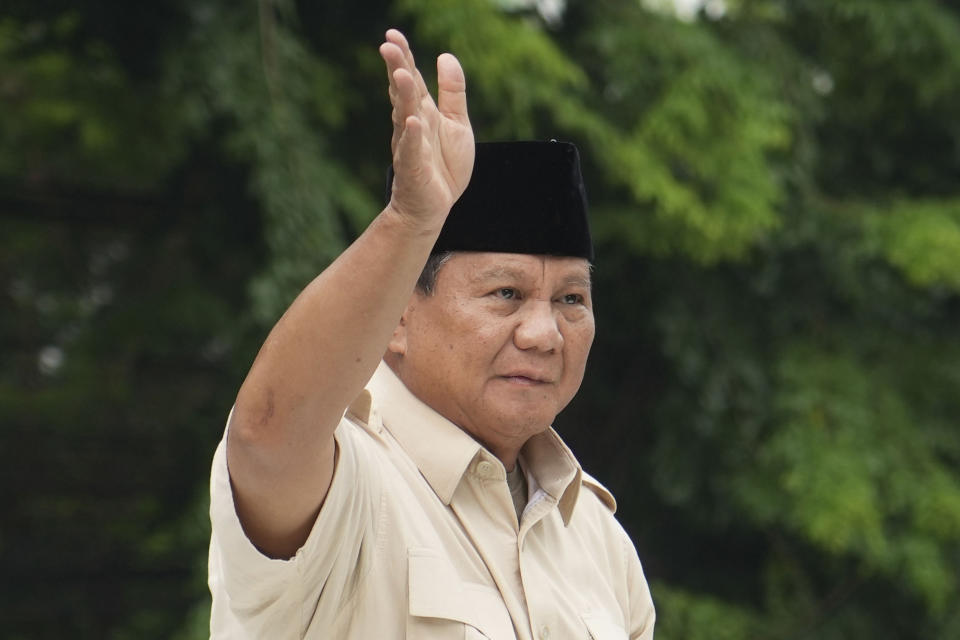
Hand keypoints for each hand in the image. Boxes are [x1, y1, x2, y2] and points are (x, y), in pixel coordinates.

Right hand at [379, 29, 474, 225]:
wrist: (435, 206)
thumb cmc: (444, 166)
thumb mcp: (457, 123)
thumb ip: (452, 91)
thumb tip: (445, 55)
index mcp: (423, 112)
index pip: (412, 79)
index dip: (404, 57)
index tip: (392, 35)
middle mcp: (412, 125)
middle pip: (404, 93)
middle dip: (397, 70)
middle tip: (388, 46)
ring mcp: (410, 146)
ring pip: (405, 117)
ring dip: (402, 96)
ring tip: (399, 74)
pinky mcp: (414, 169)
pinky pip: (412, 150)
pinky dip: (412, 137)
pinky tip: (412, 121)